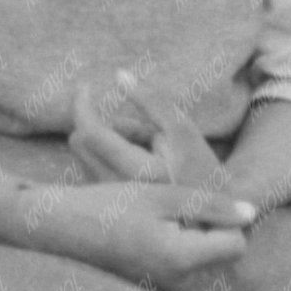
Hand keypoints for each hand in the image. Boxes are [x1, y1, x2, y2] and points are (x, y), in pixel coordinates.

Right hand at [35, 179, 253, 288]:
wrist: (59, 229)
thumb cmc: (109, 205)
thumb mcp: (164, 196)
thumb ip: (211, 205)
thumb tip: (252, 215)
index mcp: (182, 259)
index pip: (237, 244)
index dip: (226, 220)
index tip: (200, 204)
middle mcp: (178, 283)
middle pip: (221, 253)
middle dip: (210, 229)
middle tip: (176, 208)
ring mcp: (166, 290)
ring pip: (203, 258)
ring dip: (192, 236)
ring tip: (159, 218)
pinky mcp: (155, 289)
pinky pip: (183, 266)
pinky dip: (175, 247)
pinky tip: (150, 231)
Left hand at [69, 68, 233, 194]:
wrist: (210, 216)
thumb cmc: (200, 167)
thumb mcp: (182, 129)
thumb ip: (150, 101)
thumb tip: (118, 75)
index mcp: (136, 169)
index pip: (90, 131)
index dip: (82, 104)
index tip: (86, 87)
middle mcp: (116, 188)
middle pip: (80, 142)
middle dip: (99, 122)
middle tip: (137, 126)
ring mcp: (110, 199)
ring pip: (86, 154)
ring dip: (108, 140)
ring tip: (147, 147)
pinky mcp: (109, 204)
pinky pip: (93, 168)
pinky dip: (109, 155)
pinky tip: (141, 162)